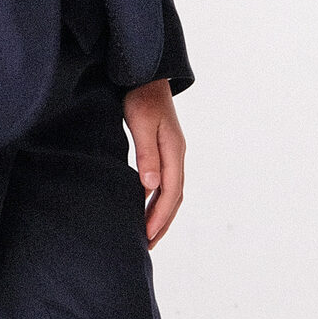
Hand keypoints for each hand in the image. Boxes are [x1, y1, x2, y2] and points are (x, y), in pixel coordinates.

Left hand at [123, 80, 184, 245]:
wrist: (144, 71)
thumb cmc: (140, 95)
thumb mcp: (141, 123)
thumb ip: (146, 154)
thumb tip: (151, 187)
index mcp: (174, 150)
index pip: (171, 193)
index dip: (159, 217)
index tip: (146, 237)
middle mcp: (177, 154)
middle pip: (175, 198)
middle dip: (162, 223)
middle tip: (146, 246)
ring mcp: (172, 152)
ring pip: (171, 192)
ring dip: (161, 215)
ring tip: (147, 235)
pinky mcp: (164, 149)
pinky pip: (165, 182)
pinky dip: (157, 200)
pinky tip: (145, 207)